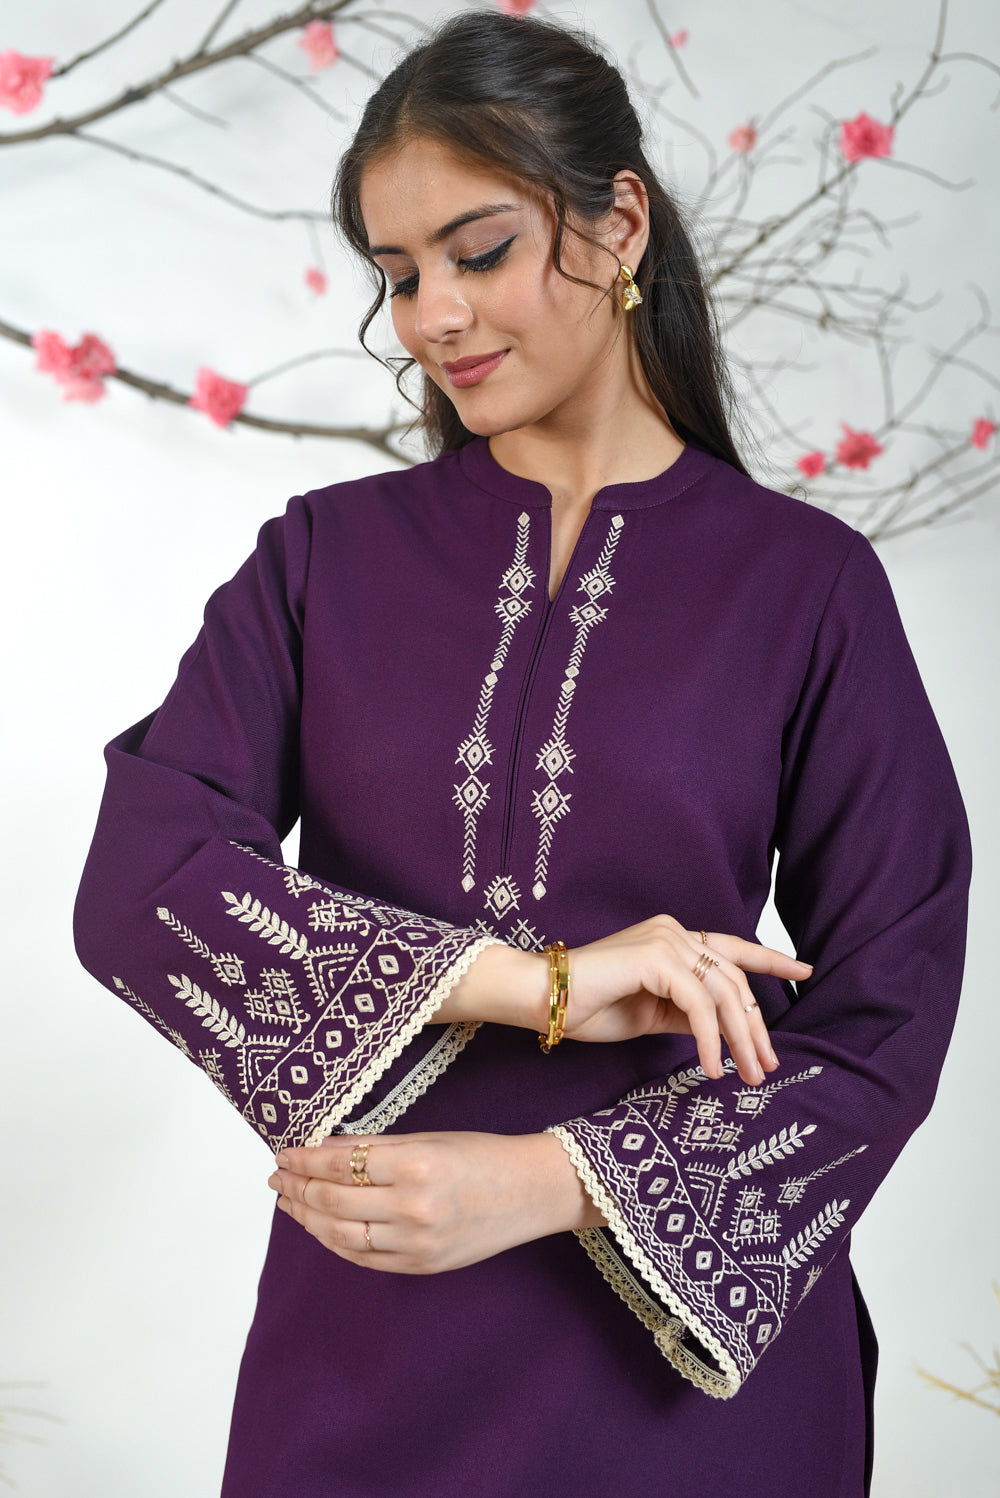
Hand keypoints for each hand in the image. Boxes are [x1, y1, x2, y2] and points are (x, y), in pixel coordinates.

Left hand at [268, 1131, 603, 1272]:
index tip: (283, 1154)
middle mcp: (413, 1208)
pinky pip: (365, 1258)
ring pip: (342, 1236)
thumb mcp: (428, 1138)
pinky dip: (336, 1243)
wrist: (531, 1191)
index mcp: (415, 1166)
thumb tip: (322, 1148)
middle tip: (277, 1179)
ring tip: (291, 1203)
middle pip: (333, 1202)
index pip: (339, 1164)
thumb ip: (374, 1146)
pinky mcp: (422, 1266)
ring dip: (308, 1218)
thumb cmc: (482, 1155)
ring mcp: (417, 1244)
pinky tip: (322, 1227)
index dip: (304, 1160)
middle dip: (298, 1189)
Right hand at [442, 917, 811, 1085]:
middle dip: (756, 1027)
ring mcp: (665, 940)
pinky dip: (709, 1039)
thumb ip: (685, 1013)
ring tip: (748, 1076)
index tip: (803, 971)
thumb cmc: (586, 1007)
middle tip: (768, 1067)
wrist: (540, 998)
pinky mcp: (655, 958)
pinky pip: (698, 1004)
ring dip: (740, 1039)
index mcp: (673, 940)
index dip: (770, 961)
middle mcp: (674, 932)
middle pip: (734, 980)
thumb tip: (720, 1032)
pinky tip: (710, 1067)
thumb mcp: (650, 1014)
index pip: (732, 949)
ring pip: (723, 992)